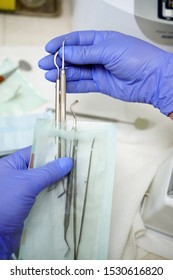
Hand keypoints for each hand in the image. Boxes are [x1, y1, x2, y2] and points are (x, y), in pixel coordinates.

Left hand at [0, 147, 71, 258]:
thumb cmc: (6, 202)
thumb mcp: (27, 183)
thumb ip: (48, 172)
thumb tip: (68, 161)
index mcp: (12, 164)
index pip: (34, 152)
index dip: (51, 150)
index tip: (69, 150)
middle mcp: (17, 175)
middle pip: (41, 167)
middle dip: (57, 168)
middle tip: (77, 165)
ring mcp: (23, 191)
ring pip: (44, 183)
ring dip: (58, 182)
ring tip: (76, 178)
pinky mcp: (28, 205)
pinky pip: (44, 196)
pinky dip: (54, 195)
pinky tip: (69, 194)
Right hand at [39, 30, 172, 115]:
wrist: (152, 79)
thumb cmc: (136, 57)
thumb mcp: (108, 50)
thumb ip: (85, 53)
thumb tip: (66, 53)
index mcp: (101, 40)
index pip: (77, 41)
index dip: (62, 44)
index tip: (49, 48)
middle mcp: (99, 55)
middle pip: (74, 58)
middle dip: (59, 61)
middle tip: (45, 65)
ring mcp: (99, 70)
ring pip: (77, 72)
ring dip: (63, 74)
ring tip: (50, 76)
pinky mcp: (101, 84)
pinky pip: (83, 85)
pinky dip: (72, 85)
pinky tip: (61, 85)